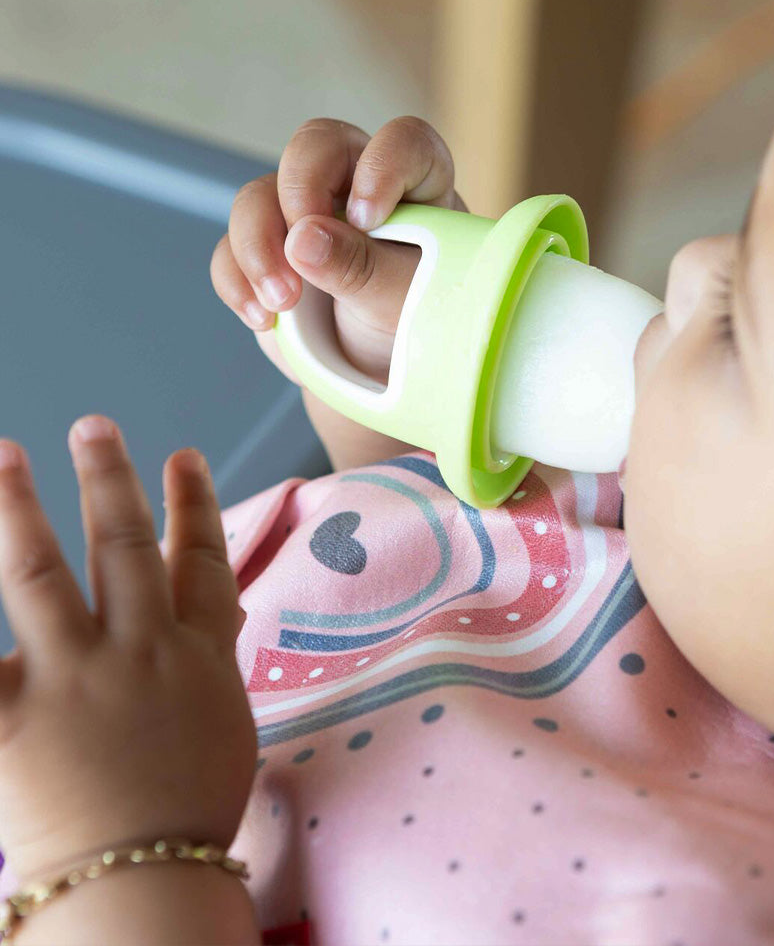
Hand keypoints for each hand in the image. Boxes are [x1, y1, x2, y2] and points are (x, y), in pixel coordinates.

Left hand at [0, 417, 256, 884]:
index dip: (195, 504)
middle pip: (125, 546)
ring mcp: (74, 678)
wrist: (145, 877)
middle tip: (93, 426)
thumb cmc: (191, 804)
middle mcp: (140, 649)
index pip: (202, 561)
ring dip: (20, 507)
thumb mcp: (223, 719)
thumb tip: (218, 612)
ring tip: (3, 455)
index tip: (185, 456)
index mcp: (196, 654)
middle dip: (110, 480)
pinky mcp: (11, 719)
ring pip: (41, 573)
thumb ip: (211, 657)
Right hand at [210, 115, 468, 385]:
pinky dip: (238, 281)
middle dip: (298, 194)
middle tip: (302, 251)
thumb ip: (364, 268)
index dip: (382, 166)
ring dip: (259, 246)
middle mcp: (356, 184)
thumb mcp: (404, 302)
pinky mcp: (268, 254)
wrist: (384, 372)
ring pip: (259, 195)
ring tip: (283, 304)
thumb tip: (303, 238)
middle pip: (314, 147)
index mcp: (415, 185)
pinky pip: (230, 248)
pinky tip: (261, 318)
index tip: (368, 220)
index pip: (402, 142)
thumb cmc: (415, 324)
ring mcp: (304, 216)